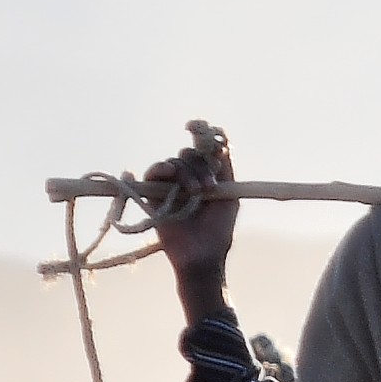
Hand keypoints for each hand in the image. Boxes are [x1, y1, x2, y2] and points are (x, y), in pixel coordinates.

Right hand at [143, 119, 240, 312]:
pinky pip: (151, 175)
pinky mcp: (154, 197)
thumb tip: (221, 145)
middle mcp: (188, 178)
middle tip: (207, 187)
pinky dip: (157, 170)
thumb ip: (225, 170)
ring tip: (193, 192)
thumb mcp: (229, 196)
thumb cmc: (219, 230)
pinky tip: (166, 173)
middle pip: (188, 154)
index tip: (193, 126)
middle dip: (198, 165)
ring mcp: (171, 187)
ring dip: (184, 172)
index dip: (199, 134)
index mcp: (207, 175)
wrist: (201, 254)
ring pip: (172, 163)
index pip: (201, 149)